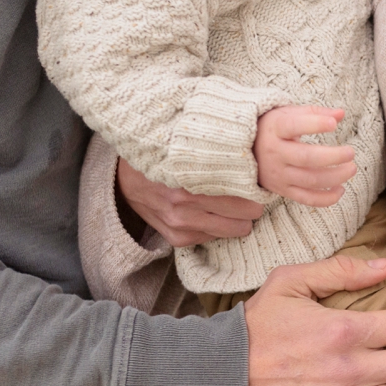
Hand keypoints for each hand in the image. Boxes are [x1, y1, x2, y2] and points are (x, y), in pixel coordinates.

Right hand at [116, 157, 264, 246]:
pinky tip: (209, 214)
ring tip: (235, 206)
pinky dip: (217, 227)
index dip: (256, 186)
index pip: (242, 189)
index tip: (261, 182)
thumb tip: (253, 148)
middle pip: (244, 214)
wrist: (123, 180)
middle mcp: (185, 203)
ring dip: (238, 219)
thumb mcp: (184, 147)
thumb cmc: (161, 158)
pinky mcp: (177, 238)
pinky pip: (214, 238)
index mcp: (190, 176)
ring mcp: (181, 224)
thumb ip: (216, 151)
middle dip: (251, 205)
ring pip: (234, 230)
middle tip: (251, 195)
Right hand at [255, 105, 357, 206]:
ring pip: (310, 180)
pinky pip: (306, 199)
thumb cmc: (274, 128)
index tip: (333, 124)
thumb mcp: (288, 114)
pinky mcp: (283, 190)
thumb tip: (341, 113)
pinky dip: (326, 198)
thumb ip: (315, 112)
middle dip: (332, 157)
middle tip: (351, 152)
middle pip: (306, 158)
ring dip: (335, 177)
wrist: (246, 150)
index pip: (293, 126)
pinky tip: (341, 189)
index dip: (315, 124)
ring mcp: (279, 174)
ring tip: (351, 168)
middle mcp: (275, 153)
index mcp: (275, 129)